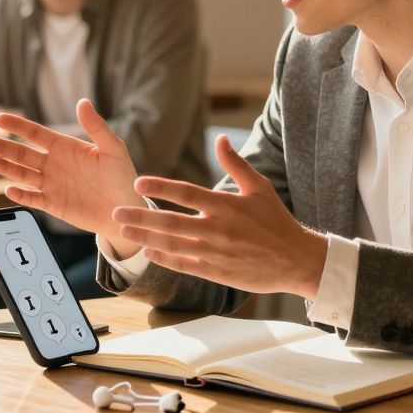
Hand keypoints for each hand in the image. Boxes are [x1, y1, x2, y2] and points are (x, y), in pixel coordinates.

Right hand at [0, 99, 144, 243]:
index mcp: (64, 147)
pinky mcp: (53, 204)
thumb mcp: (113, 148)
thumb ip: (97, 127)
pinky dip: (21, 195)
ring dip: (7, 168)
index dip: (17, 126)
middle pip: (21, 153)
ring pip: (22, 174)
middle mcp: (53, 164)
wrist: (126, 210)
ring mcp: (51, 184)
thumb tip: (83, 102)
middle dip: (2, 146)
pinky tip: (10, 189)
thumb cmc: (123, 176)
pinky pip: (32, 199)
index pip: (35, 133)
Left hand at [113, 134, 327, 299]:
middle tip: (116, 211)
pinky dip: (165, 259)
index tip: (137, 182)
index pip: (187, 193)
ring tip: (123, 230)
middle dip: (141, 216)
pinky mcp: (218, 272)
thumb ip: (235, 164)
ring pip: (173, 245)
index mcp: (227, 206)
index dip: (161, 186)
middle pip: (172, 222)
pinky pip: (185, 265)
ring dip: (146, 237)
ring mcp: (216, 253)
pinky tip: (148, 251)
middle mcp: (218, 229)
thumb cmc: (276, 221)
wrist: (296, 260)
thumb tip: (220, 139)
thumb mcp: (260, 188)